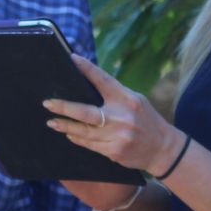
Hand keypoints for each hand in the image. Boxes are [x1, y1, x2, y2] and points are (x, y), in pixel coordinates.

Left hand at [44, 54, 180, 176]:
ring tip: (52, 121)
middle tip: (48, 103)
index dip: (87, 69)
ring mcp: (117, 136)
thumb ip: (115, 95)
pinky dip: (78, 138)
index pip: (104, 80)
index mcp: (127, 99)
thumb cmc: (146, 119)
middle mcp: (121, 116)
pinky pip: (90, 144)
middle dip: (64, 107)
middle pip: (86, 112)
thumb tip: (87, 85)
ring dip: (66, 126)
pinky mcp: (114, 151)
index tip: (72, 59)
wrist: (162, 148)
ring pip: (83, 131)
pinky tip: (69, 134)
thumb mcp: (135, 101)